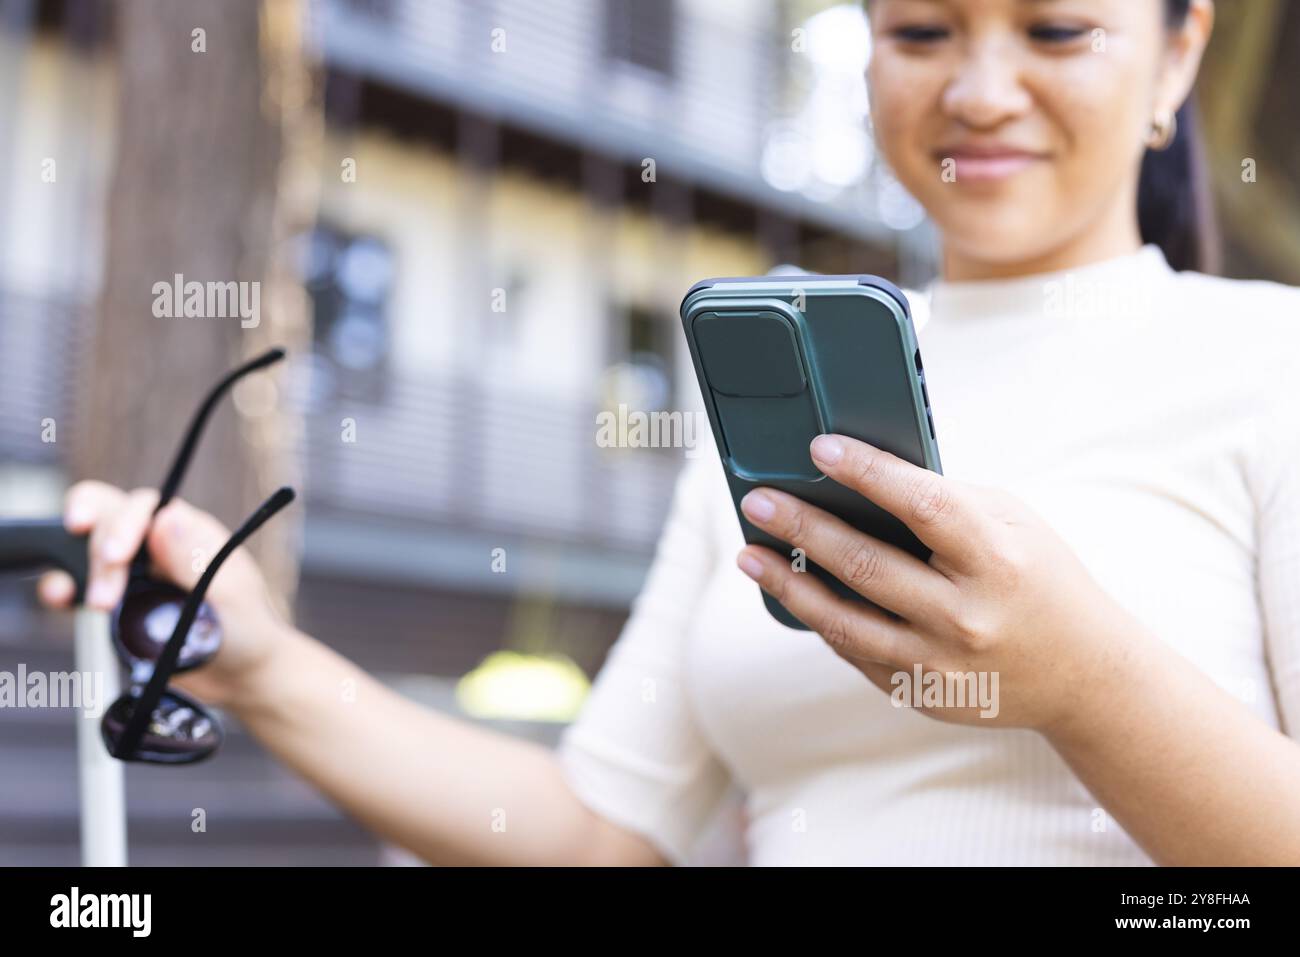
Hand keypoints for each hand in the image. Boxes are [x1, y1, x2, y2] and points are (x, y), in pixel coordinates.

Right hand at [37, 480, 293, 707]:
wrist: (239, 675)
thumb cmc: (248, 630)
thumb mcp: (231, 596)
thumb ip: (195, 560)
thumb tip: (167, 517)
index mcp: (188, 531)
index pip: (144, 507)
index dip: (123, 523)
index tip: (115, 554)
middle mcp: (156, 545)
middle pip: (108, 520)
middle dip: (99, 551)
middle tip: (106, 597)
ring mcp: (133, 572)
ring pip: (86, 547)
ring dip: (77, 569)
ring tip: (97, 605)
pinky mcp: (115, 602)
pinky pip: (77, 585)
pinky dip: (61, 587)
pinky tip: (61, 598)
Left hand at [734, 434, 1149, 733]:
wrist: (1084, 676)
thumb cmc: (1042, 580)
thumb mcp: (1014, 524)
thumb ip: (947, 502)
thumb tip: (865, 479)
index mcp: (996, 558)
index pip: (921, 506)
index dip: (866, 473)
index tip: (819, 448)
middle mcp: (966, 615)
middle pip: (865, 564)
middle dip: (803, 527)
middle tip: (759, 501)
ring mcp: (940, 662)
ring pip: (844, 620)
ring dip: (789, 584)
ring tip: (751, 555)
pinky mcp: (921, 692)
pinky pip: (855, 651)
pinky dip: (820, 619)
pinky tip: (794, 591)